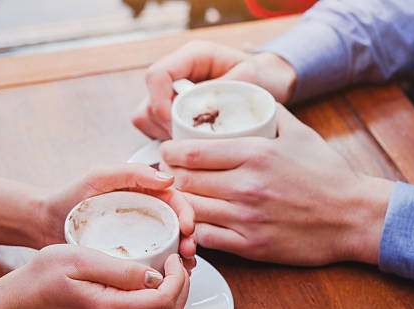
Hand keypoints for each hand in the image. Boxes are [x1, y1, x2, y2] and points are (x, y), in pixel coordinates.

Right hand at [12, 244, 189, 308]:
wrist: (22, 302)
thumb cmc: (45, 276)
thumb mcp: (82, 259)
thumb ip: (121, 269)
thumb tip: (155, 275)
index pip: (164, 302)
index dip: (178, 279)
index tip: (172, 259)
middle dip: (182, 288)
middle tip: (174, 264)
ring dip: (173, 300)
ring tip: (166, 274)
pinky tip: (152, 289)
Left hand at [43, 163, 195, 269]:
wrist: (45, 224)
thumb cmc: (69, 197)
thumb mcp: (99, 177)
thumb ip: (131, 173)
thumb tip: (168, 178)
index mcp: (143, 192)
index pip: (174, 200)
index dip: (186, 213)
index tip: (187, 228)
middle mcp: (145, 213)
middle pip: (177, 225)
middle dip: (189, 239)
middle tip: (188, 253)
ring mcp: (138, 235)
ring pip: (170, 245)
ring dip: (182, 257)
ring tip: (183, 269)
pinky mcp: (129, 255)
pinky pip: (153, 262)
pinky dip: (165, 270)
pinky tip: (167, 278)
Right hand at [132, 41, 296, 139]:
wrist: (267, 84)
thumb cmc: (261, 78)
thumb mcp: (250, 78)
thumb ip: (226, 89)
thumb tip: (203, 107)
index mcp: (191, 57)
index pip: (157, 76)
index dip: (160, 103)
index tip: (177, 125)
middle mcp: (176, 74)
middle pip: (147, 103)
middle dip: (164, 127)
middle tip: (190, 141)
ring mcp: (170, 94)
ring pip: (146, 119)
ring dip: (165, 136)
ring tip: (193, 144)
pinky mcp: (170, 113)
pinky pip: (154, 130)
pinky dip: (168, 142)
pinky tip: (190, 146)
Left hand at [159, 104, 394, 265]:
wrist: (354, 217)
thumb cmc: (327, 175)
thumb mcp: (300, 133)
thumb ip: (269, 113)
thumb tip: (247, 97)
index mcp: (255, 154)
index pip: (191, 152)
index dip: (169, 151)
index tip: (167, 151)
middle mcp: (247, 186)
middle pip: (184, 181)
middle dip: (170, 176)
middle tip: (169, 173)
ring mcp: (247, 218)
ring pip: (191, 209)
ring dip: (180, 202)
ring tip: (180, 196)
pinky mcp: (251, 246)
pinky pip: (206, 238)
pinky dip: (195, 229)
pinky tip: (198, 221)